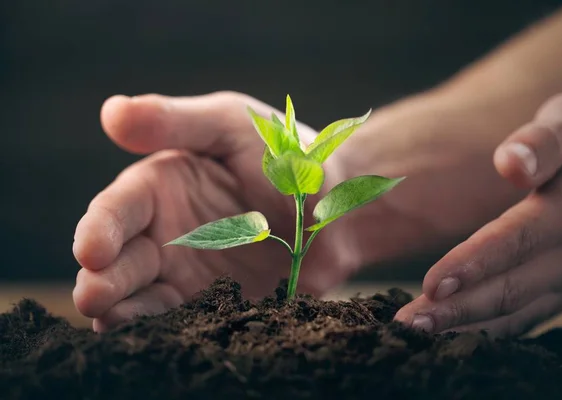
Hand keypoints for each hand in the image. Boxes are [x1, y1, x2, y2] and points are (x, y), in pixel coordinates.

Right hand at [72, 92, 355, 331]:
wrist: (337, 208)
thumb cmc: (285, 155)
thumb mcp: (231, 125)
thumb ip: (176, 121)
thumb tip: (111, 111)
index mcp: (160, 187)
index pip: (117, 209)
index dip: (100, 229)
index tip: (92, 250)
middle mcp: (165, 233)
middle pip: (121, 260)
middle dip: (103, 280)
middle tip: (91, 298)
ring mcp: (188, 272)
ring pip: (144, 297)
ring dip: (124, 312)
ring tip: (109, 324)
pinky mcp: (214, 304)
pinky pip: (184, 319)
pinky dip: (167, 329)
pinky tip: (155, 338)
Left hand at [395, 93, 561, 336]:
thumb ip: (548, 138)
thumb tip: (511, 163)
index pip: (524, 238)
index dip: (478, 262)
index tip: (432, 284)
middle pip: (516, 287)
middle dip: (460, 307)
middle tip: (407, 324)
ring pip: (519, 312)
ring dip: (466, 326)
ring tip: (415, 333)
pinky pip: (527, 318)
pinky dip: (488, 330)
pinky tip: (449, 334)